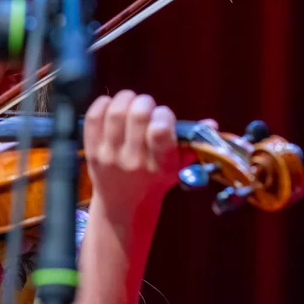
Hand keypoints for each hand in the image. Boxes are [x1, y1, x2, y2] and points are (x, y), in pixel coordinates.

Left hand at [83, 90, 215, 219]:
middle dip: (144, 102)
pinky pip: (92, 119)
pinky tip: (111, 104)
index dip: (163, 114)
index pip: (159, 131)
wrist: (123, 204)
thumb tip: (211, 124)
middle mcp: (133, 161)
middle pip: (136, 115)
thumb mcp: (178, 168)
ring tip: (130, 101)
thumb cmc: (155, 179)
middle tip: (146, 105)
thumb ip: (193, 145)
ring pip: (114, 113)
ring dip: (125, 99)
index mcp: (160, 165)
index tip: (163, 115)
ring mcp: (109, 157)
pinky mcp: (91, 152)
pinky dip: (102, 104)